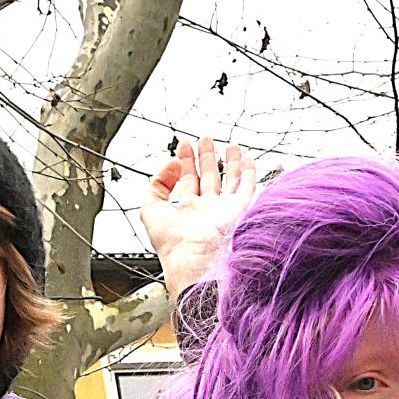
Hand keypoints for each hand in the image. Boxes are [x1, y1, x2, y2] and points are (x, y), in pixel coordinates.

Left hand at [142, 136, 259, 298]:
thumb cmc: (173, 244)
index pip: (188, 181)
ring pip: (230, 181)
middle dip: (207, 157)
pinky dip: (249, 174)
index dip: (186, 161)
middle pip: (209, 178)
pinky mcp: (239, 212)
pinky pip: (247, 189)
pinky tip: (247, 161)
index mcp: (188, 212)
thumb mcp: (150, 208)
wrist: (194, 259)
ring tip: (229, 146)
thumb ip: (156, 184)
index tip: (184, 145)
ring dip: (230, 162)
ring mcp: (224, 211)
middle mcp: (207, 211)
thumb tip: (170, 165)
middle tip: (205, 139)